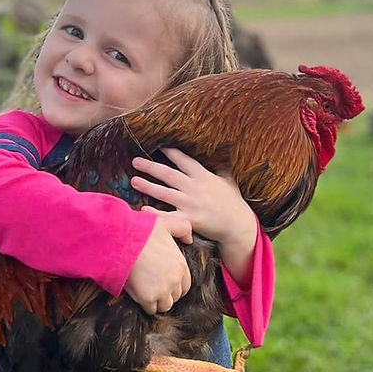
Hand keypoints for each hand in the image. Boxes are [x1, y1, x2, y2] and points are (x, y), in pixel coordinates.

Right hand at [124, 215, 192, 315]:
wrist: (121, 240)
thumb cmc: (140, 230)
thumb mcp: (166, 224)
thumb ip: (182, 229)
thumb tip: (189, 240)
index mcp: (180, 264)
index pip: (185, 285)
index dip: (175, 286)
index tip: (164, 283)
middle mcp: (175, 279)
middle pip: (175, 296)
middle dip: (166, 294)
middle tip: (153, 288)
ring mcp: (163, 290)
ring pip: (165, 306)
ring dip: (157, 302)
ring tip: (146, 294)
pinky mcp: (148, 297)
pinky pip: (150, 310)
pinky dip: (145, 306)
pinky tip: (139, 297)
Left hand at [131, 148, 256, 246]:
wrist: (238, 225)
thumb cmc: (233, 203)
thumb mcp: (228, 181)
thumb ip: (219, 170)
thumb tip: (220, 156)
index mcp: (203, 176)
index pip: (183, 160)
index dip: (170, 152)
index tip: (157, 146)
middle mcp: (194, 188)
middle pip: (168, 174)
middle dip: (150, 166)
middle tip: (135, 161)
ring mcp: (190, 204)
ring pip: (164, 193)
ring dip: (147, 186)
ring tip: (134, 181)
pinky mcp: (189, 220)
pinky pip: (168, 216)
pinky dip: (155, 213)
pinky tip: (143, 209)